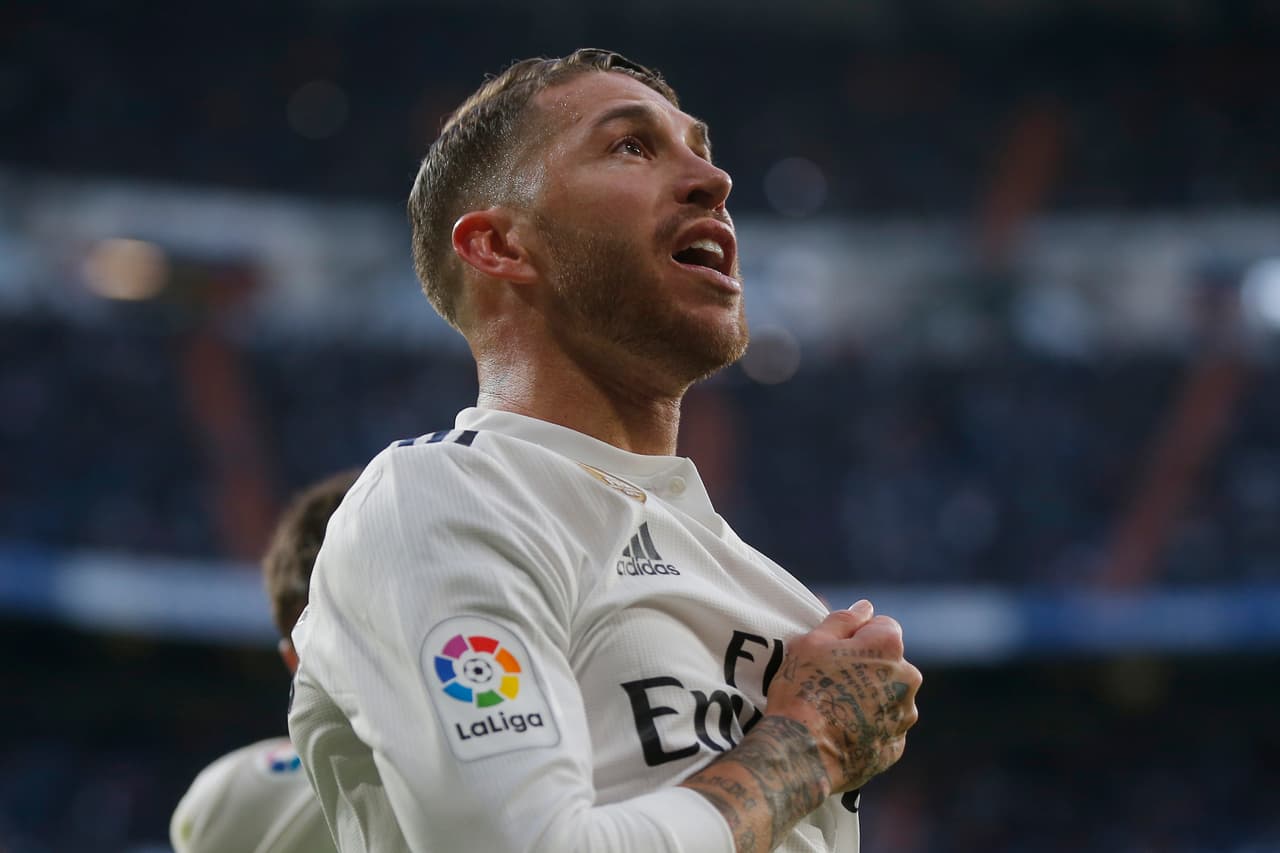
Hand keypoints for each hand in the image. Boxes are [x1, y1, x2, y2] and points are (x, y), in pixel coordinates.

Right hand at [764, 600, 920, 792]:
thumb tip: (865, 607)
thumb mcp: (811, 642)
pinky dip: (868, 727)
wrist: (800, 751)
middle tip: (830, 679)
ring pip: (889, 696)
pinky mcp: (895, 747)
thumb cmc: (803, 688)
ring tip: (834, 708)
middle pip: (889, 663)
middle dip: (867, 667)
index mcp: (889, 647)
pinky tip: (841, 730)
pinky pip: (883, 728)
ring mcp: (904, 716)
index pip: (883, 626)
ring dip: (870, 697)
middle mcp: (907, 680)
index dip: (858, 635)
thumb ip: (843, 620)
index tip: (834, 650)